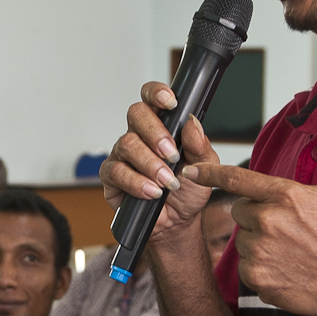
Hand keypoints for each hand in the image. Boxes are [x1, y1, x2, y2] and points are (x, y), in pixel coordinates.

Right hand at [99, 82, 221, 244]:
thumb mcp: (204, 167)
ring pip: (127, 144)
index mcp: (161, 126)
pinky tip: (152, 192)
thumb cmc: (188, 190)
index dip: (156, 93)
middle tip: (171, 154)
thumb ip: (199, 145)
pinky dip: (136, 182)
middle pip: (136, 114)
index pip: (152, 98)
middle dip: (155, 132)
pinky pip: (117, 172)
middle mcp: (139, 135)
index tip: (171, 102)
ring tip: (167, 182)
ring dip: (150, 164)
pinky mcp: (112, 177)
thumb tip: (191, 123)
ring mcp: (123, 155)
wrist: (178, 223)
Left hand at [188, 95, 316, 315]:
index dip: (210, 173)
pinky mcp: (258, 278)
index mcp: (284, 195)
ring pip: (244, 239)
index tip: (190, 171)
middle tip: (290, 225)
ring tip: (291, 248)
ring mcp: (261, 252)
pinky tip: (287, 267)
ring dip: (260, 242)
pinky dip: (262, 267)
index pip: (236, 179)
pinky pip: (247, 266)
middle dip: (259, 215)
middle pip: (241, 211)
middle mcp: (267, 222)